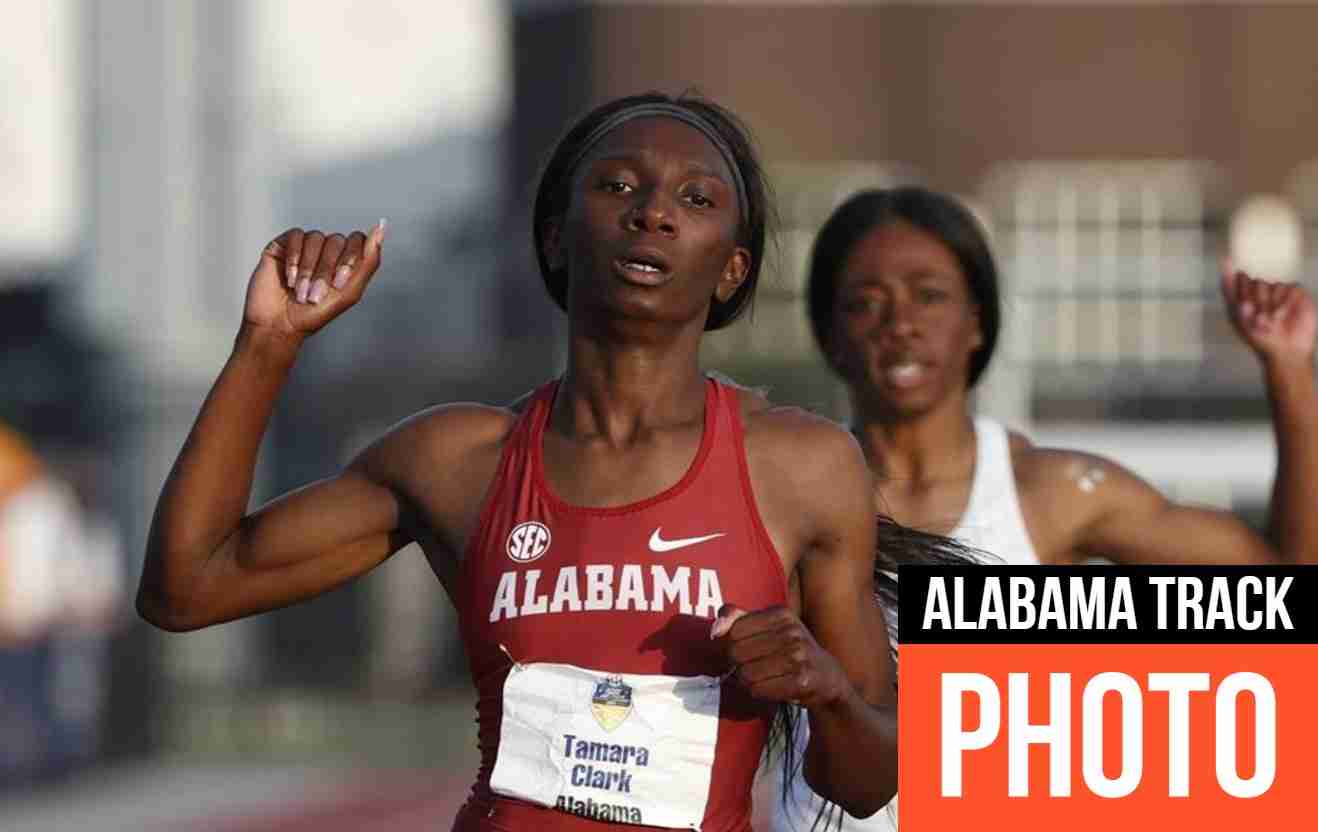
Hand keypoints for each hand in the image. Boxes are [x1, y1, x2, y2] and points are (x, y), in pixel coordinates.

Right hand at [243, 220, 386, 340]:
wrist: (280, 325)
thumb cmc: (314, 314)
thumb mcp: (350, 291)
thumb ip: (369, 260)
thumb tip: (381, 227)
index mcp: (345, 261)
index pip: (358, 240)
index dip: (350, 259)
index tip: (338, 283)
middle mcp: (326, 251)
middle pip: (337, 240)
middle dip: (327, 269)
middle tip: (316, 293)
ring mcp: (305, 247)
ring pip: (316, 237)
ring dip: (309, 268)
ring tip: (300, 291)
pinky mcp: (283, 245)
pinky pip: (295, 235)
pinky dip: (294, 258)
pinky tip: (290, 278)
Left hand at [711, 604, 850, 708]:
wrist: (826, 677)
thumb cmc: (790, 650)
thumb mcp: (767, 626)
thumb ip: (736, 618)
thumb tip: (715, 629)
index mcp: (782, 613)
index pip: (734, 631)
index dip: (735, 644)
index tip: (750, 649)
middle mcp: (792, 631)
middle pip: (736, 653)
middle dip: (740, 664)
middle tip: (757, 666)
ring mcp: (799, 656)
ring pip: (745, 674)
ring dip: (749, 681)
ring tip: (766, 677)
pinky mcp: (802, 680)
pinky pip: (758, 689)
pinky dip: (759, 692)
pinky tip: (773, 687)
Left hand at [1222, 261, 1316, 366]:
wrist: (1285, 352)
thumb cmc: (1259, 338)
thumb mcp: (1238, 316)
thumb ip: (1230, 289)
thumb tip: (1225, 260)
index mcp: (1244, 296)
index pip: (1239, 279)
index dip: (1240, 286)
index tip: (1242, 297)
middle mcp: (1261, 292)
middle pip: (1257, 283)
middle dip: (1258, 302)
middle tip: (1260, 319)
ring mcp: (1280, 293)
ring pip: (1274, 285)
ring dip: (1273, 304)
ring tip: (1273, 320)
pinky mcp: (1297, 295)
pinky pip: (1292, 287)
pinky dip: (1286, 301)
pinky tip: (1284, 314)